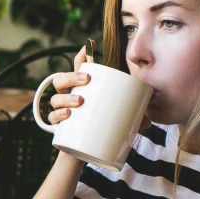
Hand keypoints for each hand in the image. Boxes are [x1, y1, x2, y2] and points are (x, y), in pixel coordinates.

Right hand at [37, 44, 152, 131]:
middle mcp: (68, 97)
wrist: (83, 154)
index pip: (79, 67)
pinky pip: (52, 118)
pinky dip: (58, 115)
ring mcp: (61, 110)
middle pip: (62, 79)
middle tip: (86, 80)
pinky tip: (67, 115)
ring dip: (65, 97)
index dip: (83, 55)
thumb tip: (147, 122)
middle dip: (72, 76)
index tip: (90, 43)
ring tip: (79, 102)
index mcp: (82, 89)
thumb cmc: (99, 130)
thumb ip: (131, 119)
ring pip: (55, 97)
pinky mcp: (58, 127)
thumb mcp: (117, 121)